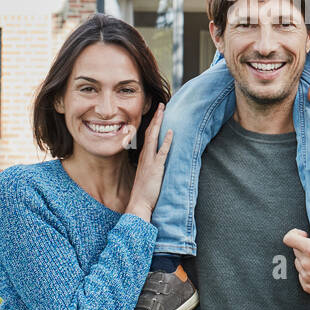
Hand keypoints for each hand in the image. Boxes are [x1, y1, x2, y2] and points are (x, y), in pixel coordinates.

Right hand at [126, 104, 171, 219]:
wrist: (138, 204)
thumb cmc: (143, 193)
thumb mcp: (145, 176)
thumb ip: (149, 167)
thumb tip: (154, 163)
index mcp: (143, 158)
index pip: (148, 136)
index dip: (153, 124)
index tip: (158, 113)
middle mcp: (145, 157)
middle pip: (150, 132)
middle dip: (156, 118)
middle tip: (161, 105)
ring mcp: (150, 162)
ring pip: (154, 138)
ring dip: (159, 123)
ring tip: (163, 110)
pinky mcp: (156, 169)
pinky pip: (162, 153)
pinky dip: (166, 142)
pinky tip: (171, 132)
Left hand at [282, 212, 309, 309]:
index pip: (289, 239)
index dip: (294, 234)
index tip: (304, 235)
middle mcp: (307, 264)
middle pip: (295, 250)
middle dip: (304, 246)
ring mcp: (306, 277)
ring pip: (298, 262)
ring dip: (305, 259)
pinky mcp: (307, 287)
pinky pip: (301, 275)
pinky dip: (308, 272)